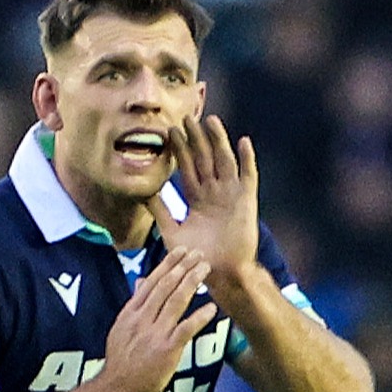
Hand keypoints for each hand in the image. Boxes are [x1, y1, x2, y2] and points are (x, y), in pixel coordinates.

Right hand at [91, 249, 215, 391]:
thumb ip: (135, 304)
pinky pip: (185, 329)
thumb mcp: (122, 328)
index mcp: (131, 313)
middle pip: (165, 287)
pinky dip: (198, 317)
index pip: (152, 283)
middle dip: (183, 267)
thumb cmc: (121, 362)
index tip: (181, 251)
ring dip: (191, 282)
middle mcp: (142, 319)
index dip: (168, 265)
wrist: (116, 389)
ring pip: (175, 302)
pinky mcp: (166, 350)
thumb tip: (142, 281)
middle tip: (199, 253)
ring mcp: (154, 334)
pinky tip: (211, 308)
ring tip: (205, 269)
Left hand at [156, 115, 261, 279]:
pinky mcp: (247, 200)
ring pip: (224, 161)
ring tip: (211, 120)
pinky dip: (247, 159)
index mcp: (197, 199)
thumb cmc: (196, 258)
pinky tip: (243, 141)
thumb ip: (160, 212)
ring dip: (219, 141)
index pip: (187, 169)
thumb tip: (144, 192)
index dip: (180, 150)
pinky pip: (248, 176)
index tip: (170, 131)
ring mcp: (231, 195)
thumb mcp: (172, 232)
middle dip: (196, 139)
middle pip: (204, 159)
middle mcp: (214, 193)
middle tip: (187, 118)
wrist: (220, 274)